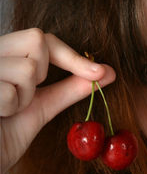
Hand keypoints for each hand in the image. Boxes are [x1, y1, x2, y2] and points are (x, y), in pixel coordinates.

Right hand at [0, 28, 115, 173]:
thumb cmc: (3, 134)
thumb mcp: (41, 107)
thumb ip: (71, 88)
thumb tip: (108, 72)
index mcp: (4, 55)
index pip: (42, 38)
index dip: (72, 55)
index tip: (100, 73)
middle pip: (36, 40)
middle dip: (40, 74)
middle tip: (22, 96)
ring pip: (26, 68)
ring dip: (22, 98)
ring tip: (4, 110)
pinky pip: (8, 91)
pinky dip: (7, 108)